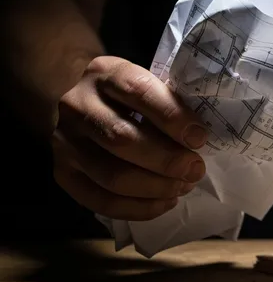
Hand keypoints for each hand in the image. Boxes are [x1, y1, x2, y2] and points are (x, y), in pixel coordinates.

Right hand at [51, 56, 208, 219]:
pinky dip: (139, 208)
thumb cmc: (133, 99)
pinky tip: (165, 203)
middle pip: (122, 138)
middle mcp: (76, 105)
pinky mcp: (63, 173)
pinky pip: (101, 201)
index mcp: (105, 73)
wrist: (86, 108)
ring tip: (183, 186)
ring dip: (156, 187)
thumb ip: (171, 103)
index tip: (199, 138)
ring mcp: (64, 141)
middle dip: (166, 160)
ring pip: (112, 175)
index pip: (137, 91)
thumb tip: (200, 140)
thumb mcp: (149, 86)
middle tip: (196, 170)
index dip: (171, 116)